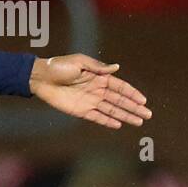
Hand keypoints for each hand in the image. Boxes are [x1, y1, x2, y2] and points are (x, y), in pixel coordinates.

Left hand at [29, 54, 150, 128]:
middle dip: (134, 107)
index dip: (132, 93)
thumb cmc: (58, 66)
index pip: (120, 87)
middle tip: (148, 115)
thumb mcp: (79, 62)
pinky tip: (118, 125)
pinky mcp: (79, 110)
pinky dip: (107, 121)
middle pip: (119, 100)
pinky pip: (96, 117)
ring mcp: (89, 101)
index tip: (144, 100)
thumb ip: (98, 67)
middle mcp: (97, 90)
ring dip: (125, 116)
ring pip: (111, 110)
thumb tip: (117, 67)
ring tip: (138, 122)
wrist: (39, 77)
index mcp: (99, 77)